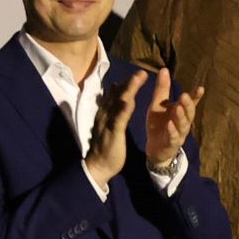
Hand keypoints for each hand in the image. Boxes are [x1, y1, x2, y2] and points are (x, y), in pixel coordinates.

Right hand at [86, 71, 142, 189]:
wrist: (98, 166)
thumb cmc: (105, 148)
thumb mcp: (108, 127)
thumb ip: (113, 114)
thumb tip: (119, 100)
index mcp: (105, 114)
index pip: (114, 96)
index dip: (125, 85)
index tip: (136, 75)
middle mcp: (105, 115)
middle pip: (117, 95)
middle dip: (129, 83)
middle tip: (140, 72)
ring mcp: (108, 123)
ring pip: (118, 102)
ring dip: (129, 89)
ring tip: (138, 78)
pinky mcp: (112, 133)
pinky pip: (119, 119)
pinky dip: (124, 109)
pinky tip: (130, 101)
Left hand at [142, 70, 203, 170]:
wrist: (154, 148)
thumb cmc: (159, 124)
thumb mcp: (158, 105)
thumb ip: (162, 89)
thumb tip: (164, 69)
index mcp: (181, 111)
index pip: (191, 102)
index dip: (196, 96)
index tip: (200, 88)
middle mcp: (183, 122)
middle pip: (189, 113)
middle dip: (188, 104)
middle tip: (184, 96)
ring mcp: (179, 134)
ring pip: (183, 125)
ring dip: (181, 117)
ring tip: (178, 108)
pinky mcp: (172, 144)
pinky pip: (174, 138)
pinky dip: (172, 131)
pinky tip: (169, 125)